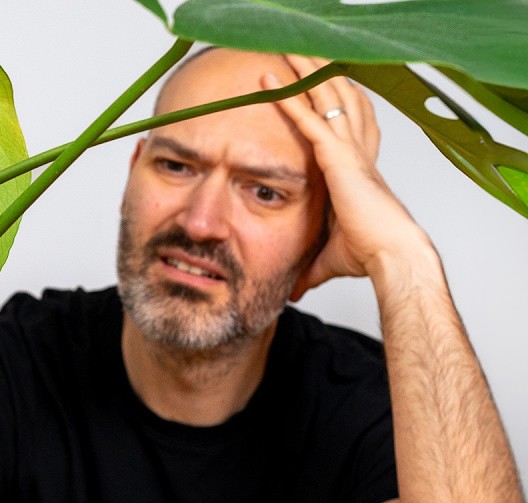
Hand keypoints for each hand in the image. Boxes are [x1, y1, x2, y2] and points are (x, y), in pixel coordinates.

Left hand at [262, 56, 431, 300]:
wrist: (390, 254)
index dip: (329, 105)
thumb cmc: (369, 255)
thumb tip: (292, 291)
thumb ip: (308, 268)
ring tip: (285, 53)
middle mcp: (354, 152)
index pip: (341, 128)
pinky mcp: (337, 158)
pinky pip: (308, 121)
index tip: (316, 88)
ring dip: (304, 75)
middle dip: (318, 76)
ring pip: (324, 101)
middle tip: (299, 54)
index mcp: (355, 169)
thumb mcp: (328, 257)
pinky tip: (270, 83)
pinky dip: (288, 100)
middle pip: (336, 102)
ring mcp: (347, 151)